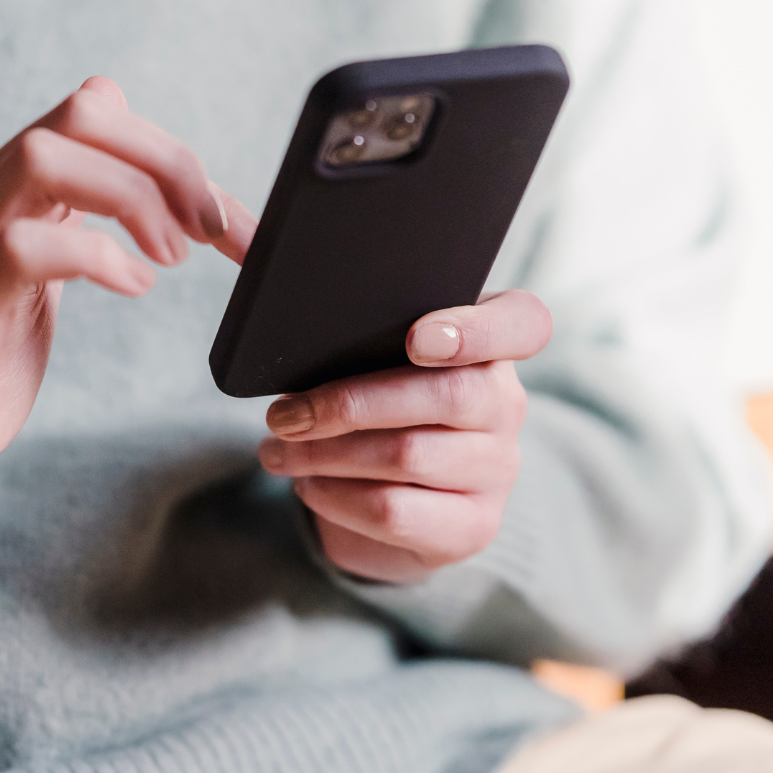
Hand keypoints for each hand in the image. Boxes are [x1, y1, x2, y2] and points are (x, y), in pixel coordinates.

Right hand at [0, 76, 255, 546]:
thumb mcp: (38, 286)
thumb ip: (79, 233)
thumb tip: (163, 206)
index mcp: (4, 189)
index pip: (97, 114)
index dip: (175, 154)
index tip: (228, 221)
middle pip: (82, 113)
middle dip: (168, 162)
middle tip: (212, 231)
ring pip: (48, 156)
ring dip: (134, 198)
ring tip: (172, 259)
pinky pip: (25, 246)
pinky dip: (95, 257)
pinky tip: (132, 287)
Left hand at [257, 290, 551, 583]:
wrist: (398, 508)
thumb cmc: (376, 410)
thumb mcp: (369, 357)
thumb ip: (341, 312)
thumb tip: (247, 244)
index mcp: (493, 347)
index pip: (525, 323)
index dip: (477, 330)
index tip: (418, 338)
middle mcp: (507, 406)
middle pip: (444, 395)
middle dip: (346, 402)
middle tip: (281, 414)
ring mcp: (496, 471)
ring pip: (406, 455)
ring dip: (323, 453)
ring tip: (275, 448)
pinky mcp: (470, 528)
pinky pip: (394, 510)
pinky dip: (334, 495)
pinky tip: (306, 483)